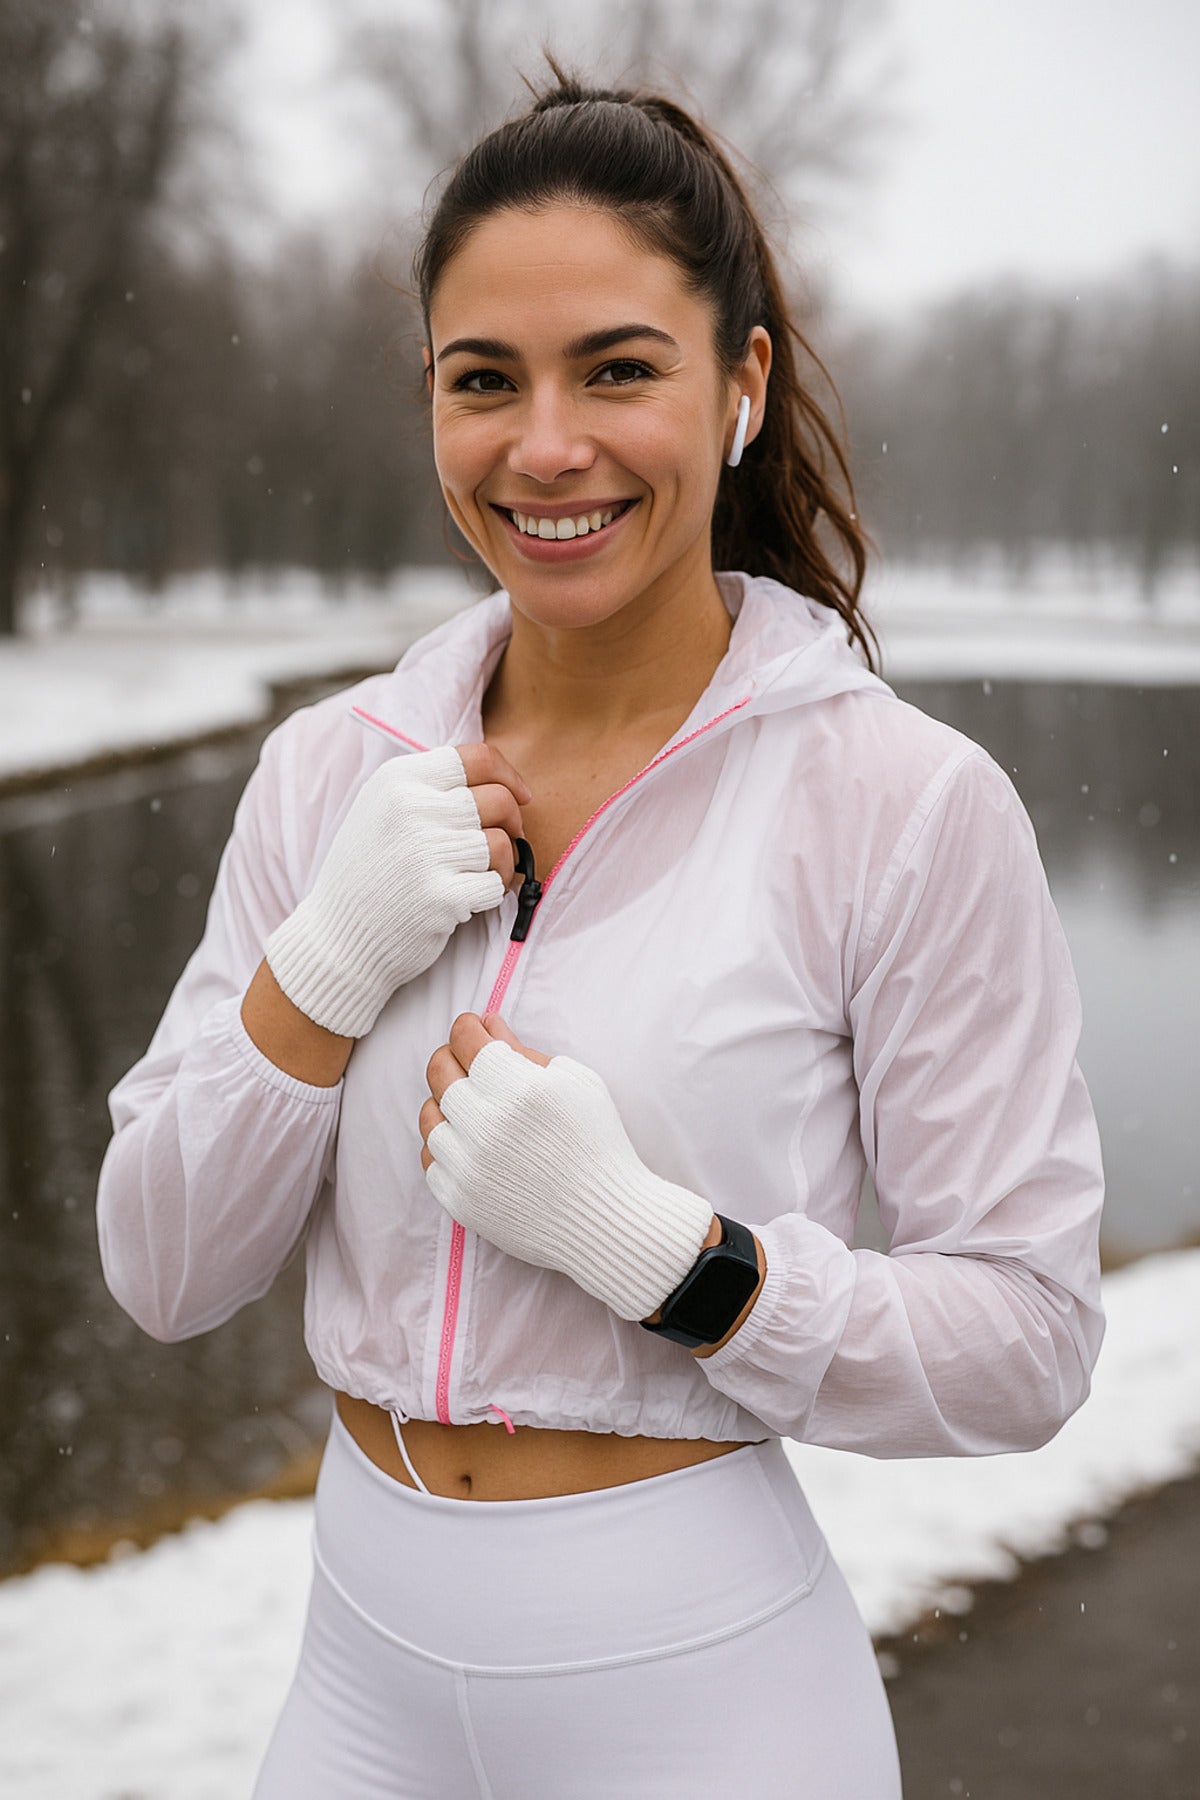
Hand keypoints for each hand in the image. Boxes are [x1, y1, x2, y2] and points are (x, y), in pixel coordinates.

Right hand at [265, 743, 529, 1037]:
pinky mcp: (442, 895)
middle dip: (512, 823)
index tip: (521, 796)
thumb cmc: (369, 873)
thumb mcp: (383, 810)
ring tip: (476, 876)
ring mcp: (426, 852)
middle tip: (501, 845)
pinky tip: (466, 899)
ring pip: (502, 843)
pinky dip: (490, 894)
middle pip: (500, 800)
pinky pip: (495, 884)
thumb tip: (502, 784)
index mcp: (399, 780)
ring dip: (502, 864)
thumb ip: (431, 789)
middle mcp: (412, 808)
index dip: (510, 776)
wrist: (336, 938)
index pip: (478, 758)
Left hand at [419, 1013, 713, 1321]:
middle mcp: (484, 1124)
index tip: (472, 1027)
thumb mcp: (577, 1083)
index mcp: (518, 1089)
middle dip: (450, 1056)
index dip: (467, 1027)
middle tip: (468, 1060)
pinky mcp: (457, 1198)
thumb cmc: (598, 1143)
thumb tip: (487, 1024)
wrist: (603, 1218)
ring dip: (446, 1103)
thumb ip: (525, 1051)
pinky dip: (445, 1145)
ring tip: (472, 1106)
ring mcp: (466, 1165)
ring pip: (428, 1114)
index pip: (467, 1040)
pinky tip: (469, 1142)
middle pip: (439, 1071)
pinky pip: (431, 1158)